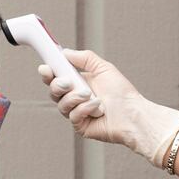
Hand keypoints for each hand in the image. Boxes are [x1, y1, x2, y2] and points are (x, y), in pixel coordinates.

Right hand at [39, 49, 178, 167]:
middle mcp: (75, 98)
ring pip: (61, 104)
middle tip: (67, 83)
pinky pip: (73, 116)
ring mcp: (76, 113)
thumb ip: (84, 58)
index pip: (56, 77)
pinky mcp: (80, 126)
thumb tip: (64, 52)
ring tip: (89, 95)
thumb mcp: (103, 68)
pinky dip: (84, 109)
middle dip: (57, 85)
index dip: (48, 73)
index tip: (46, 68)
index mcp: (77, 83)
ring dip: (74, 98)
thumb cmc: (122, 92)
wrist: (133, 113)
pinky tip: (97, 108)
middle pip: (53, 91)